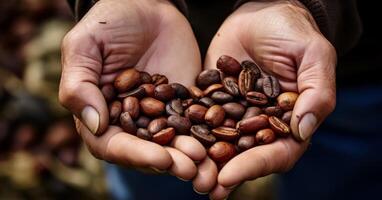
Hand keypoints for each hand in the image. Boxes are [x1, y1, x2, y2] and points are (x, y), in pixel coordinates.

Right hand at [59, 0, 208, 181]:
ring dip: (191, 156)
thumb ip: (79, 85)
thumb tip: (95, 125)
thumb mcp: (84, 47)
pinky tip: (223, 145)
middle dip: (170, 162)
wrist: (146, 5)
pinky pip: (195, 123)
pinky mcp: (184, 103)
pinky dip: (208, 135)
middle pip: (147, 151)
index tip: (161, 159)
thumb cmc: (108, 22)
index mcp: (101, 113)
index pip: (113, 145)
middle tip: (193, 168)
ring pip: (174, 143)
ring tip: (210, 163)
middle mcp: (130, 121)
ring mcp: (159, 113)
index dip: (135, 155)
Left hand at [203, 1, 336, 198]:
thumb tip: (303, 129)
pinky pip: (201, 118)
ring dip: (205, 161)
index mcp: (290, 120)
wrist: (261, 10)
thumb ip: (316, 91)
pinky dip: (189, 132)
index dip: (255, 165)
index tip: (230, 175)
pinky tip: (172, 142)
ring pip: (221, 142)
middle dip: (226, 172)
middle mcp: (262, 123)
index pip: (277, 151)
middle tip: (205, 188)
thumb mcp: (313, 55)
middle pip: (245, 155)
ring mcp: (236, 112)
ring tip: (185, 174)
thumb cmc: (293, 31)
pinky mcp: (214, 99)